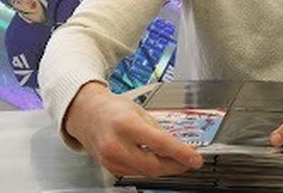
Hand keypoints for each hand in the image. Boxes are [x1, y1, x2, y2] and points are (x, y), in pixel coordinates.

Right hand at [64, 81, 203, 176]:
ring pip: (145, 172)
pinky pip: (136, 173)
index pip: (160, 144)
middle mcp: (116, 145)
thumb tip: (176, 147)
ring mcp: (111, 159)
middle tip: (190, 162)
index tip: (195, 159)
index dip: (181, 153)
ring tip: (177, 161)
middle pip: (153, 165)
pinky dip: (150, 169)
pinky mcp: (110, 168)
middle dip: (176, 166)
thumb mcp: (139, 112)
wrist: (86, 115)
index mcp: (126, 125)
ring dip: (165, 169)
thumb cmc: (112, 109)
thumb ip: (158, 130)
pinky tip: (159, 162)